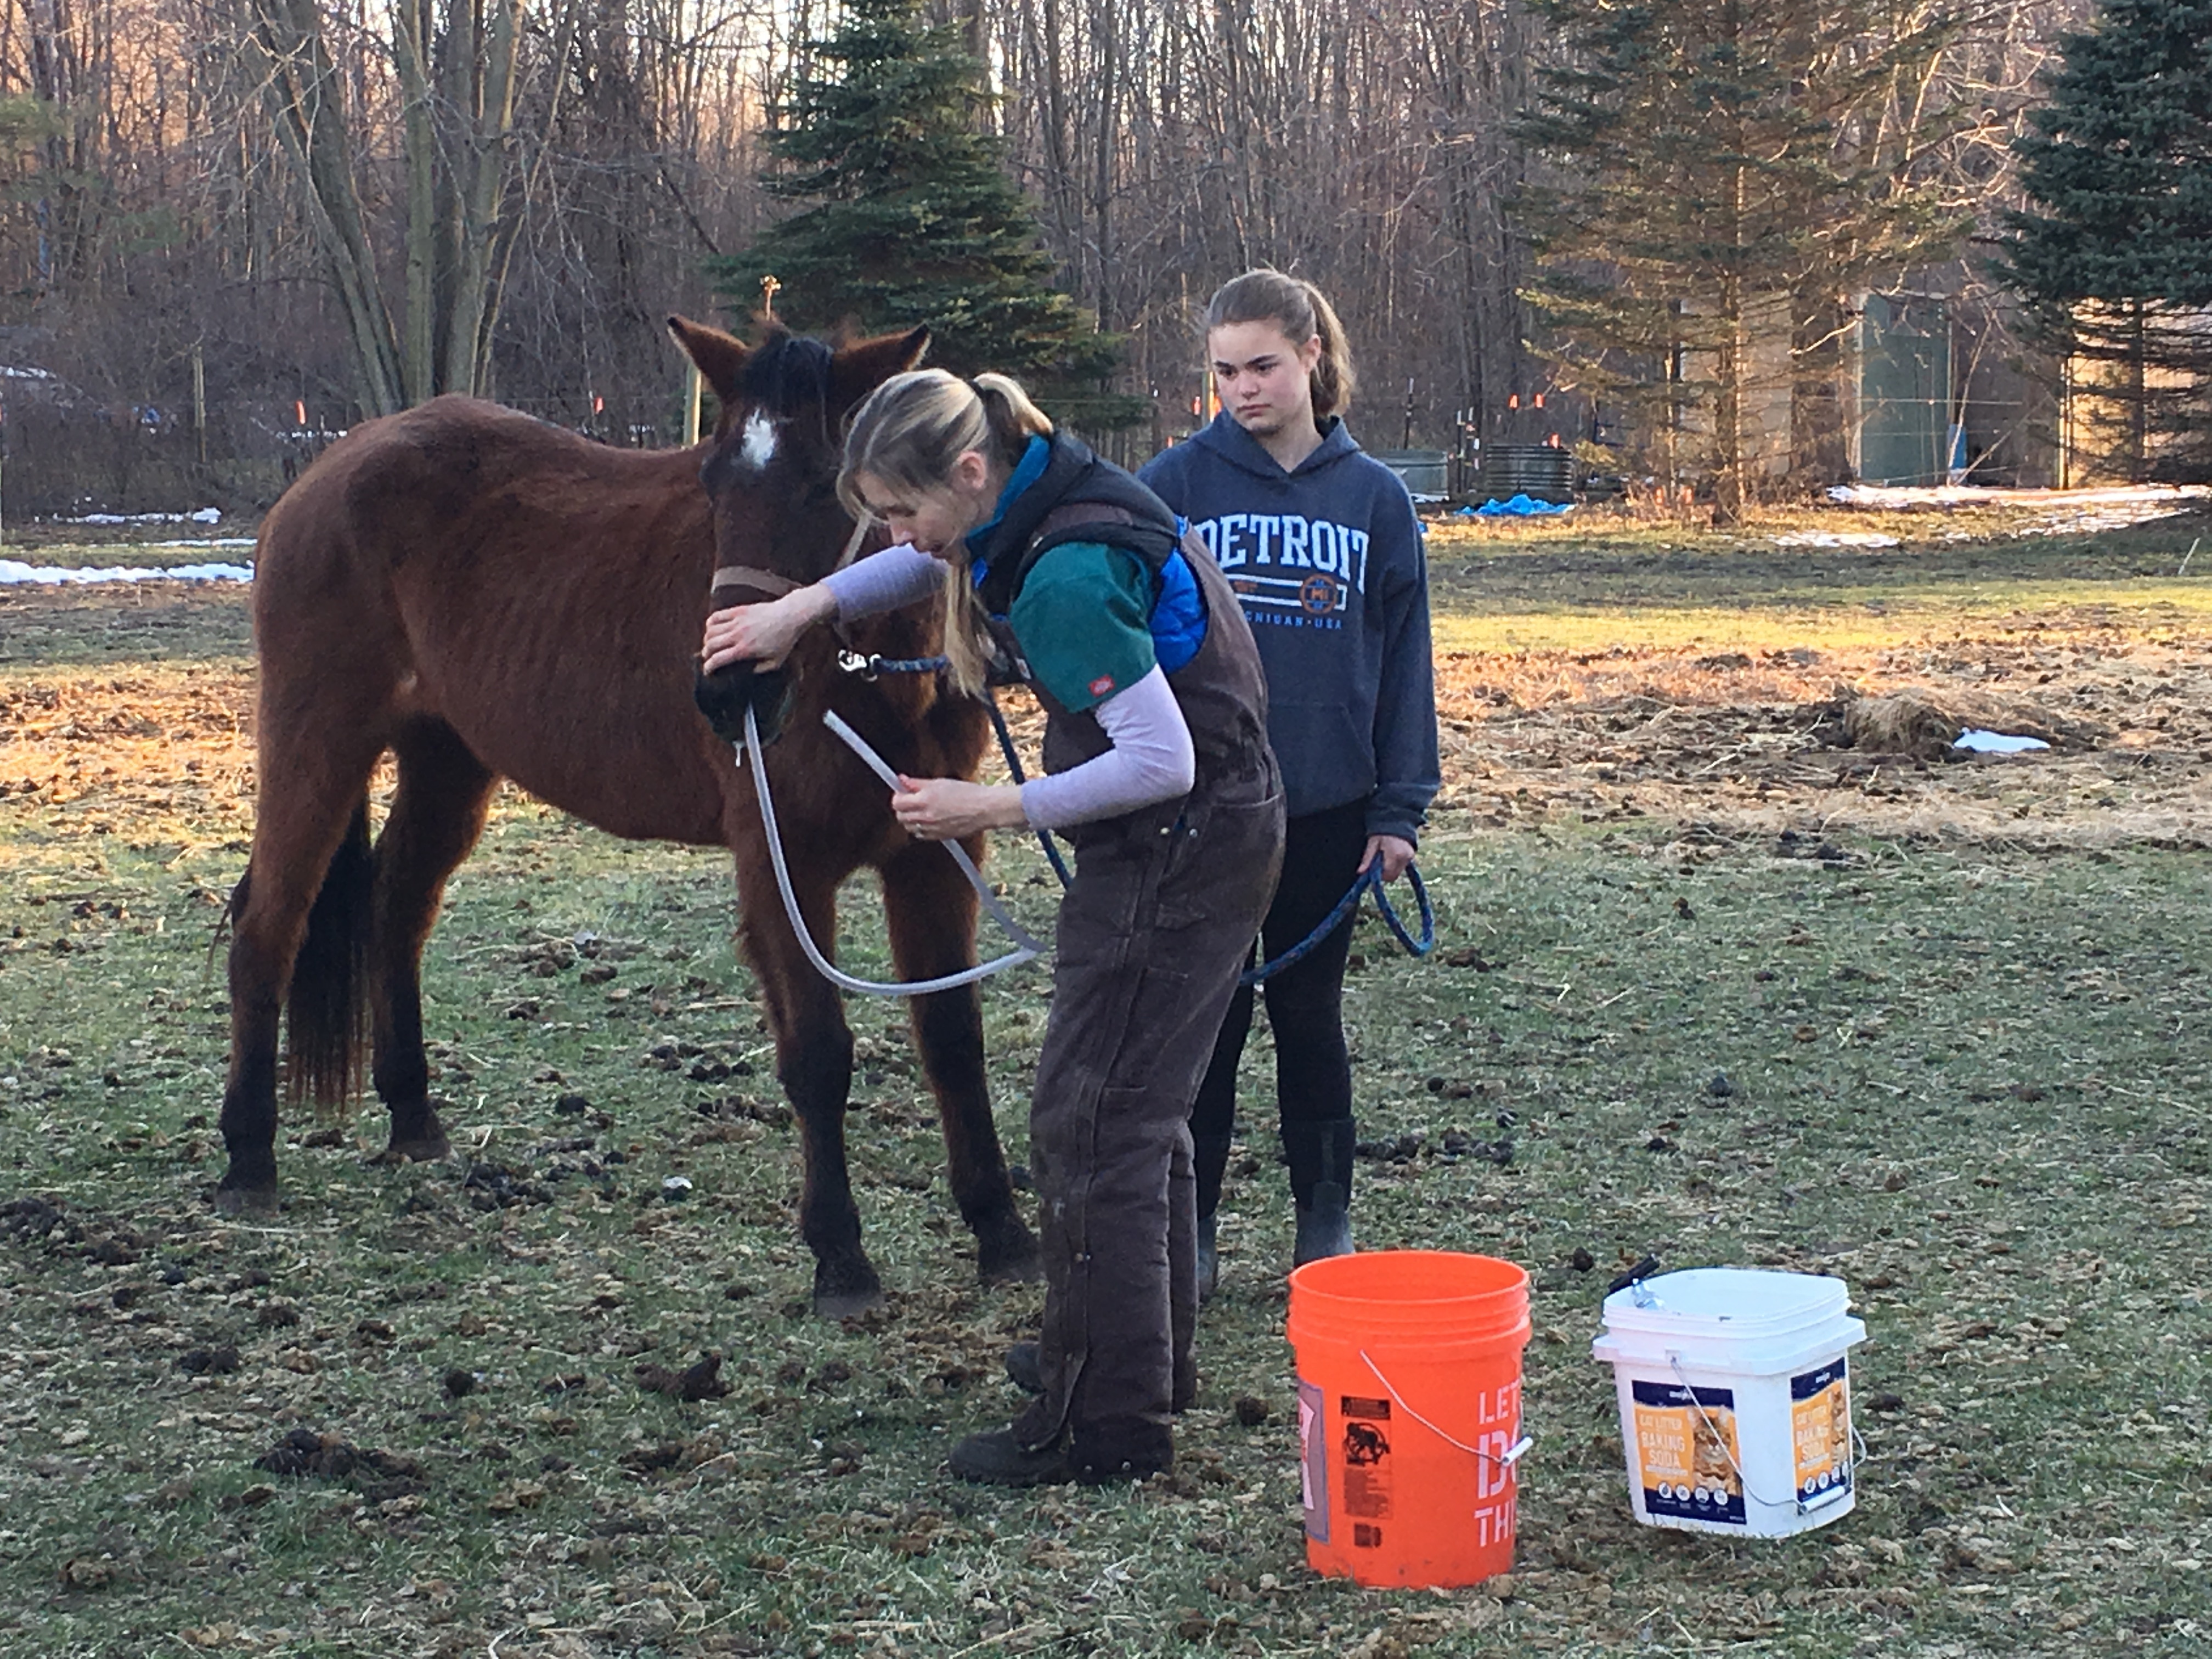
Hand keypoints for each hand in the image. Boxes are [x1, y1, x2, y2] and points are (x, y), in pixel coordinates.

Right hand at [700, 586, 833, 673]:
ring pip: (711, 630)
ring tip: (710, 643)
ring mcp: (737, 621)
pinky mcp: (738, 610)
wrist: (790, 616)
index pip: (718, 659)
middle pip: (710, 644)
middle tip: (708, 657)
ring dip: (707, 639)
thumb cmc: (785, 639)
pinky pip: (717, 616)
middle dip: (705, 653)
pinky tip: (712, 627)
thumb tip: (749, 671)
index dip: (709, 667)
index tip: (708, 671)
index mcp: (745, 650)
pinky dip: (710, 623)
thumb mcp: (777, 661)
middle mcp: (738, 635)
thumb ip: (761, 669)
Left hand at [891, 776, 1027, 840]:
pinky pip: (920, 835)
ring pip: (909, 827)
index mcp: (924, 800)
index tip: (903, 792)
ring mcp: (931, 828)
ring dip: (910, 819)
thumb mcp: (940, 782)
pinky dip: (920, 828)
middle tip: (910, 801)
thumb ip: (917, 783)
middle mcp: (925, 816)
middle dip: (902, 808)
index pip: (897, 802)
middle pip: (900, 817)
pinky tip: (929, 820)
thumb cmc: (967, 793)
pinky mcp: (938, 837)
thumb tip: (902, 780)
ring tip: (921, 810)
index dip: (898, 796)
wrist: (984, 809)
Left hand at [1358, 834, 1415, 882]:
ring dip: (1389, 870)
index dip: (1378, 876)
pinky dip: (1395, 866)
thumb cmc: (1382, 831)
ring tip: (1384, 859)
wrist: (1397, 821)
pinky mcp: (1411, 856)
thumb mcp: (1372, 843)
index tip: (1372, 871)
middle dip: (1384, 874)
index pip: (1387, 874)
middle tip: (1377, 865)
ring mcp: (1409, 857)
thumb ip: (1367, 858)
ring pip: (1397, 873)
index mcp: (1394, 854)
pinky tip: (1390, 857)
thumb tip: (1360, 872)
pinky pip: (1401, 867)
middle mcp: (1404, 858)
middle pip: (1393, 876)